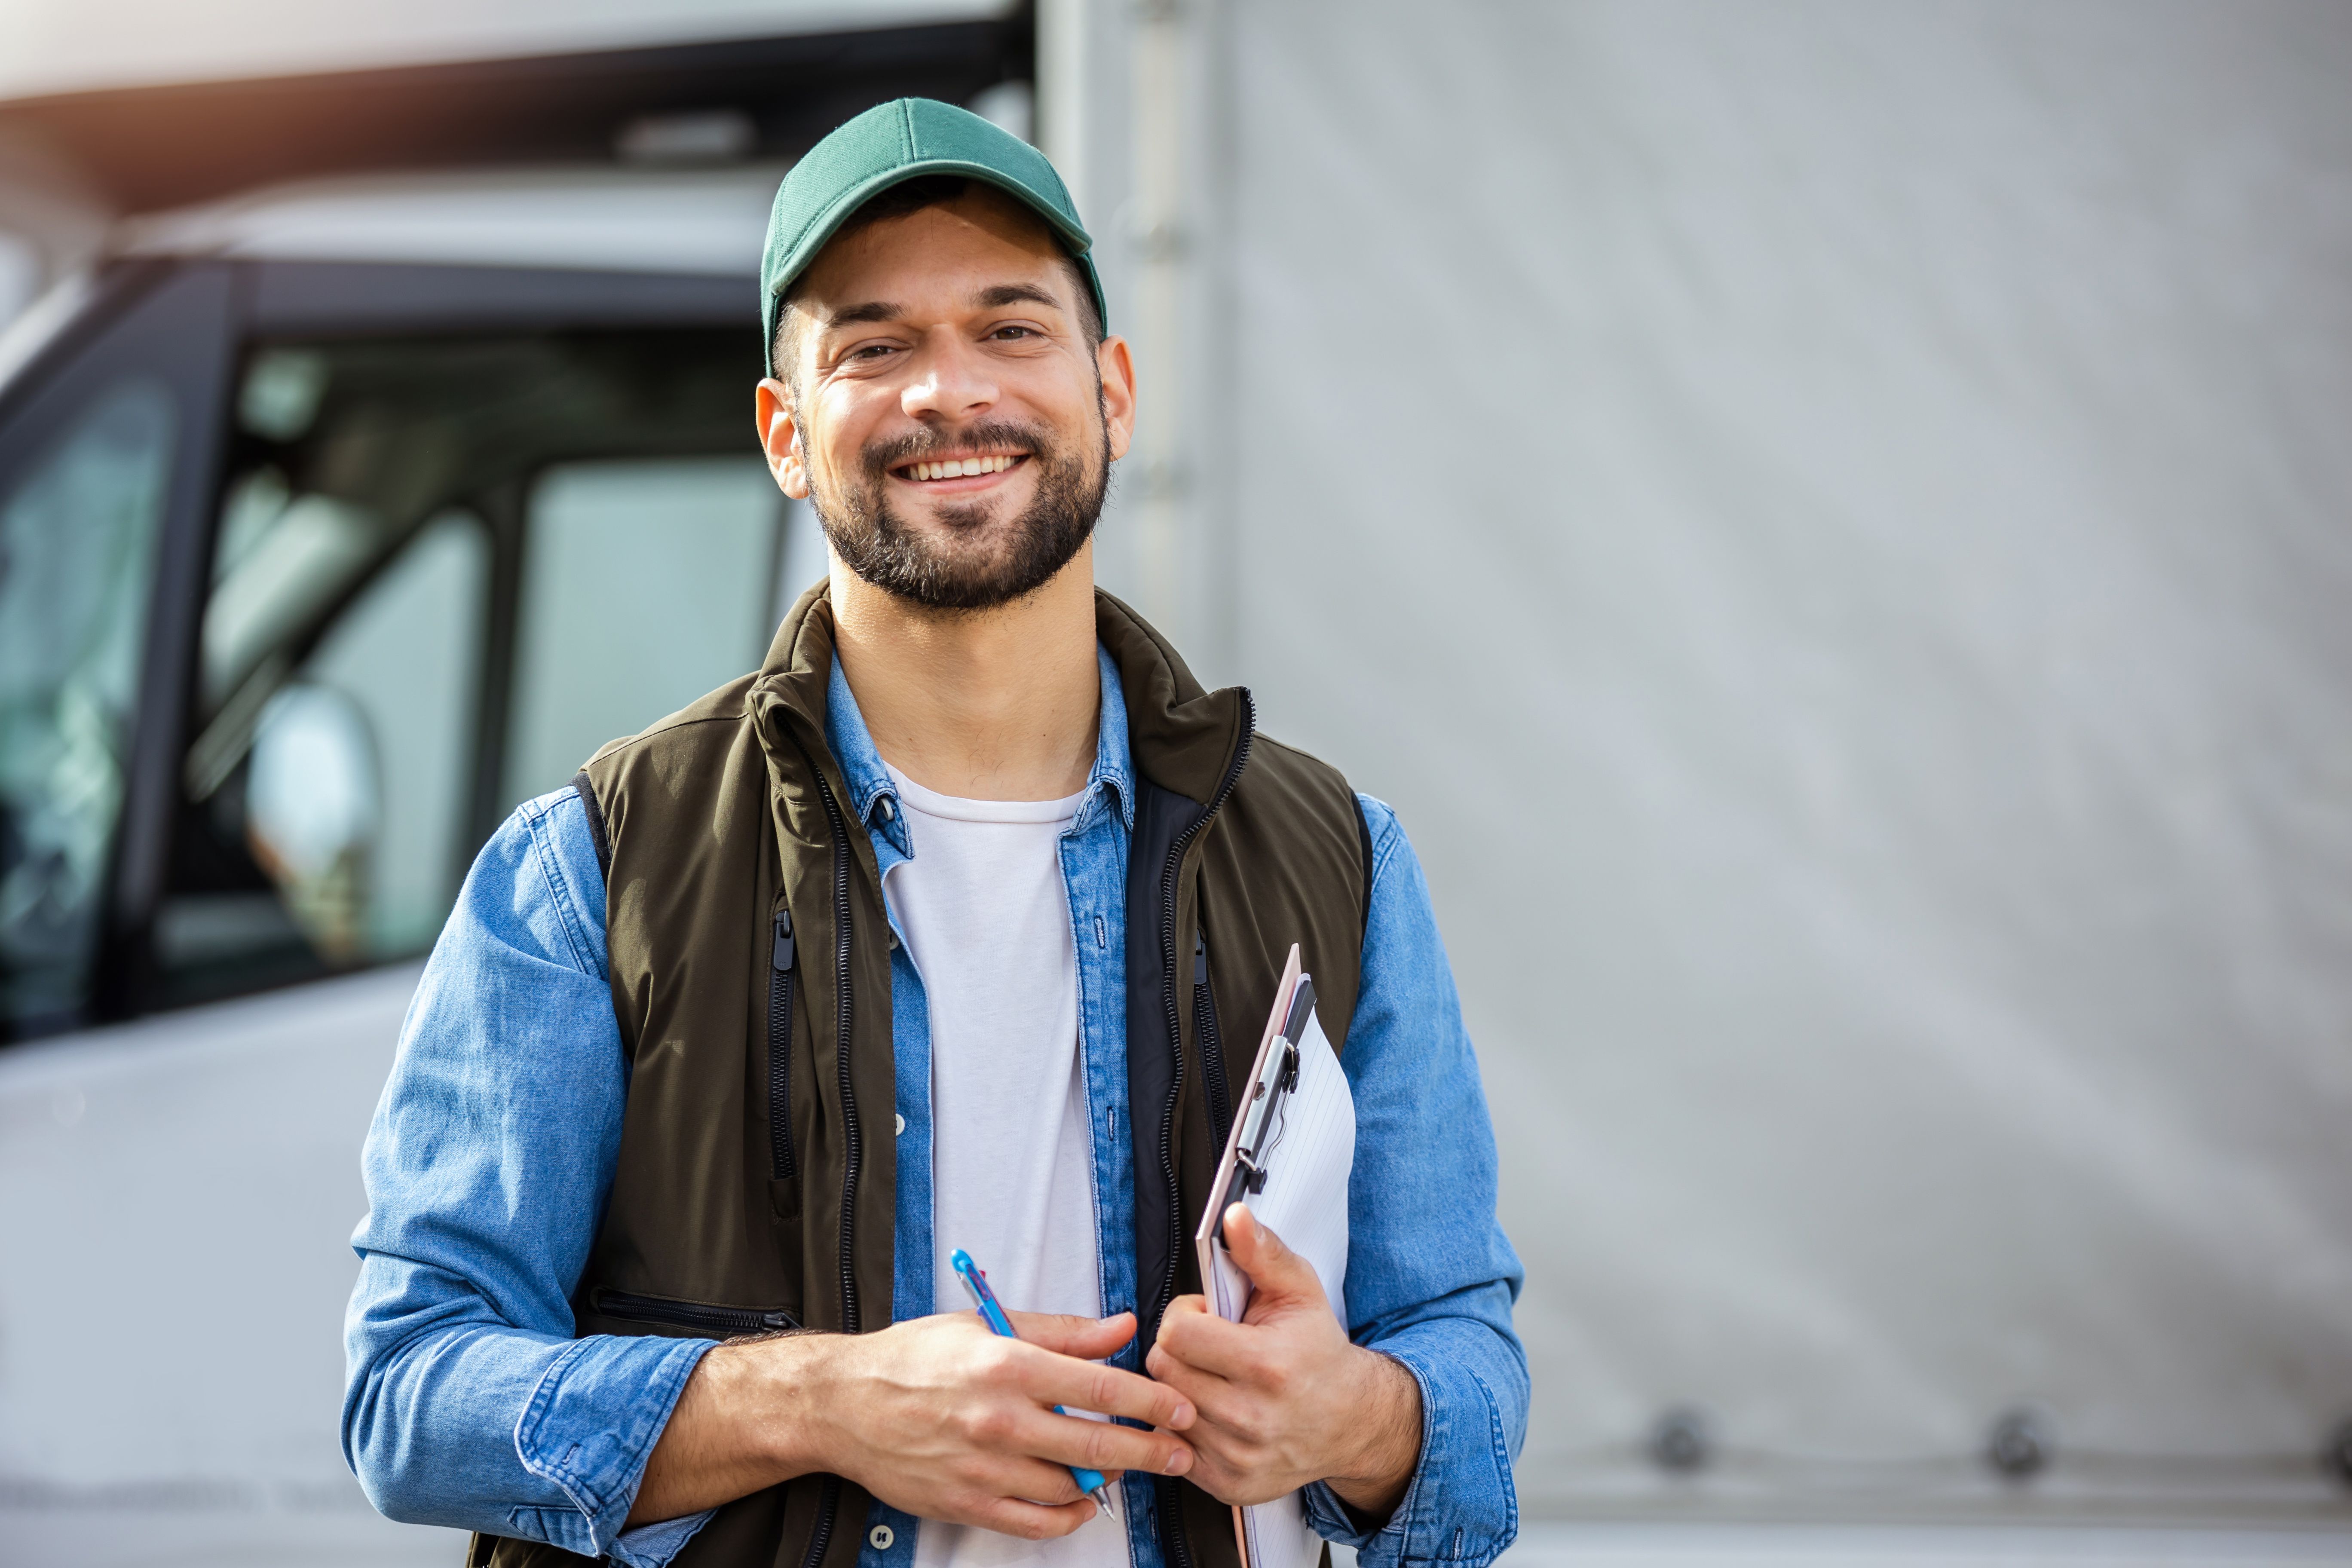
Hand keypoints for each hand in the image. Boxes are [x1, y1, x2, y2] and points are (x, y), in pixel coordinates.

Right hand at [629, 1309, 1196, 1538]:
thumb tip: (1120, 1328)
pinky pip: (1035, 1522)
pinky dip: (1067, 1516)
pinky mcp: (967, 1502)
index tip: (1178, 1407)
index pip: (1099, 1387)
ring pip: (1068, 1485)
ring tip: (1122, 1467)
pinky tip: (1081, 1501)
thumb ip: (1063, 1331)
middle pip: (1094, 1443)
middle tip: (1179, 1452)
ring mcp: (982, 1467)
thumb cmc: (913, 1359)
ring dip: (1105, 1480)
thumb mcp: (988, 1324)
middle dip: (1149, 1450)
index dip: (1149, 1401)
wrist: (845, 1404)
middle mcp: (998, 1420)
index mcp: (1006, 1366)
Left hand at [1146, 1207, 1422, 1517]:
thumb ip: (1260, 1251)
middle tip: (1209, 1346)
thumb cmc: (1318, 1353)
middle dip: (1178, 1349)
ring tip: (1214, 1376)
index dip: (1186, 1316)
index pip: (1177, 1334)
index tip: (1207, 1317)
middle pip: (1163, 1369)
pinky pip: (1172, 1445)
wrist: (1350, 1421)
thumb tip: (1232, 1218)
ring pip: (1164, 1408)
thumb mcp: (1298, 1290)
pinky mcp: (1227, 1484)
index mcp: (1267, 1366)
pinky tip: (1213, 1409)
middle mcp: (1251, 1417)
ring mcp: (1237, 1456)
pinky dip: (1185, 1425)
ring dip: (1180, 1387)